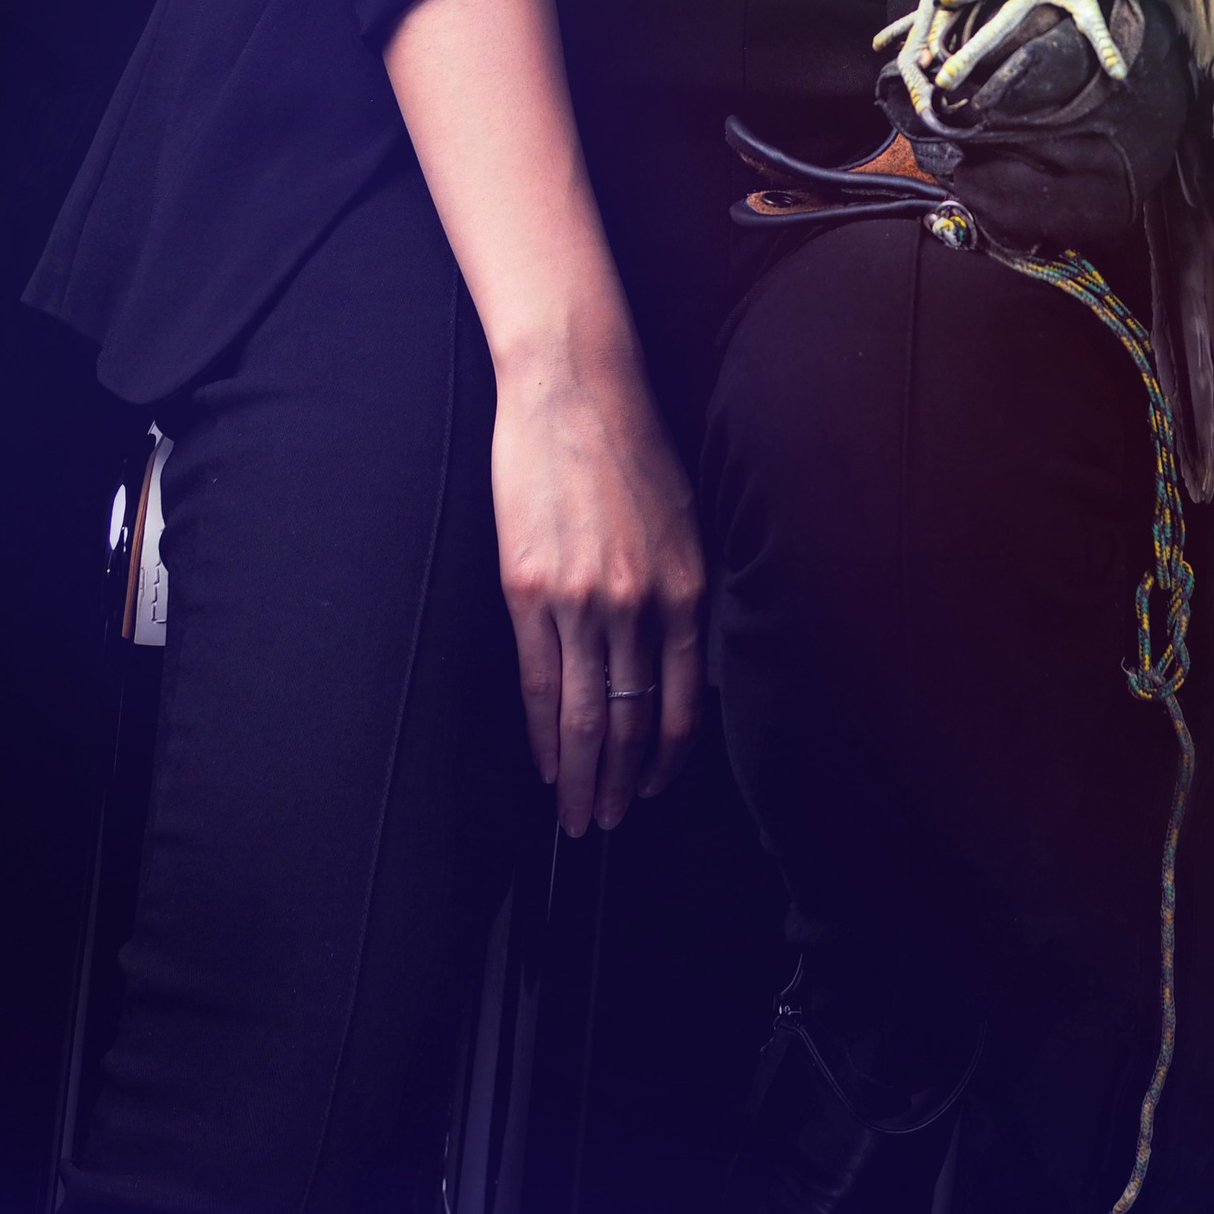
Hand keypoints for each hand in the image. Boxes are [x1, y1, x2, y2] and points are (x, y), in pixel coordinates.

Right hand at [490, 340, 704, 835]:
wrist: (574, 389)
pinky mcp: (529, 588)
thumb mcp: (681, 521)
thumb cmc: (628, 446)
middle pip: (632, 724)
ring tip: (578, 815)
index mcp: (684, 589)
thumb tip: (671, 657)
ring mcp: (581, 600)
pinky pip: (539, 681)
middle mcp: (639, 605)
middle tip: (609, 824)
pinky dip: (544, 733)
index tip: (654, 791)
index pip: (680, 705)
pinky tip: (547, 761)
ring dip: (582, 777)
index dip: (667, 761)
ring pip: (586, 717)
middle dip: (622, 786)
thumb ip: (677, 593)